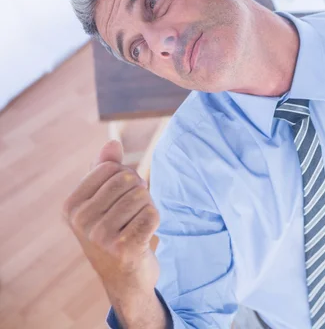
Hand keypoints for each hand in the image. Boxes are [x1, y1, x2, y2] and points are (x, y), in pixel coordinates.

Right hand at [63, 140, 159, 306]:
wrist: (125, 279)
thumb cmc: (115, 233)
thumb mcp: (103, 201)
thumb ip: (105, 170)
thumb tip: (113, 143)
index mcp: (72, 206)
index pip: (110, 168)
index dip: (125, 177)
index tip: (121, 198)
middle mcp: (82, 221)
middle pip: (128, 180)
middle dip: (139, 192)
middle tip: (133, 213)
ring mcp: (102, 237)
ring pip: (142, 196)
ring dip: (147, 207)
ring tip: (137, 225)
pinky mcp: (125, 248)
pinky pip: (151, 214)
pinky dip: (155, 219)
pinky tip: (145, 234)